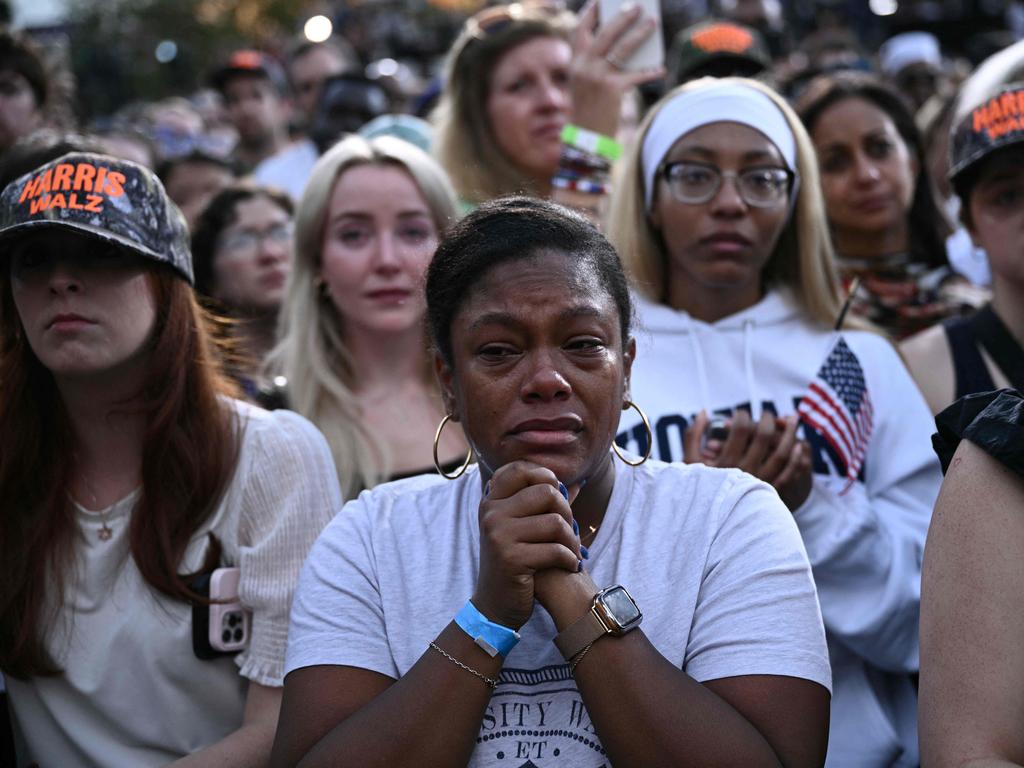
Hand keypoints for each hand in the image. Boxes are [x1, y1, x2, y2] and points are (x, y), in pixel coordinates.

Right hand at [473, 461, 582, 629]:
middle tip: (570, 531)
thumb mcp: (521, 528)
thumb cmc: (515, 561)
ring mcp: (498, 535)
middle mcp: (491, 513)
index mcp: (491, 501)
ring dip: (572, 540)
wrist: (495, 605)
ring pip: (555, 522)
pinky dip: (569, 559)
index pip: (520, 469)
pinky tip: (569, 566)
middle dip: (567, 512)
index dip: (545, 476)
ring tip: (572, 551)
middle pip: (547, 492)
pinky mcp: (511, 559)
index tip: (558, 495)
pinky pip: (555, 549)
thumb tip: (577, 484)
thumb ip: (543, 505)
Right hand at [568, 0, 664, 136]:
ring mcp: (597, 77)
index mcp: (574, 63)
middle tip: (636, 6)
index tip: (601, 1)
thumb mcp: (586, 84)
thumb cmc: (589, 110)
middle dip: (622, 17)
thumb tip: (626, 44)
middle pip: (605, 33)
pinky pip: (636, 74)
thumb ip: (598, 64)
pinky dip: (650, 71)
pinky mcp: (612, 89)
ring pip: (622, 48)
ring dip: (639, 33)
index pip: (580, 30)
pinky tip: (659, 69)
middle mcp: (584, 67)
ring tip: (652, 24)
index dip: (590, 13)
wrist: (585, 139)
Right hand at [685, 411, 813, 511]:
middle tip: (767, 413)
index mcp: (725, 462)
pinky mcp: (770, 494)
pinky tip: (798, 447)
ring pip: (782, 453)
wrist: (707, 525)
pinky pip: (789, 474)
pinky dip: (796, 459)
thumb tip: (705, 412)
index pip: (740, 430)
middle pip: (764, 437)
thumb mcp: (688, 462)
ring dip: (790, 434)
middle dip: (768, 420)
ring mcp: (760, 483)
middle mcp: (745, 471)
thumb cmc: (696, 490)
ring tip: (793, 420)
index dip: (742, 416)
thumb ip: (693, 435)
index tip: (740, 413)